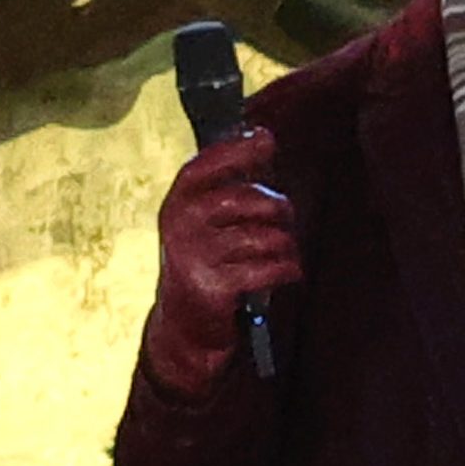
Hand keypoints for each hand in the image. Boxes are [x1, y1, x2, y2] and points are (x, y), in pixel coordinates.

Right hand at [148, 132, 297, 384]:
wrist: (184, 328)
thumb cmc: (205, 264)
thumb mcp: (204, 222)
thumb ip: (228, 184)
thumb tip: (262, 137)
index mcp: (176, 206)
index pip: (202, 168)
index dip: (234, 150)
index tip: (265, 138)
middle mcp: (180, 228)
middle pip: (244, 200)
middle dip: (276, 206)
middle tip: (285, 216)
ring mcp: (195, 258)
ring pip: (264, 236)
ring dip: (285, 243)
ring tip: (284, 250)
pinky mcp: (215, 288)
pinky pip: (270, 267)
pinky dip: (288, 269)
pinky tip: (289, 272)